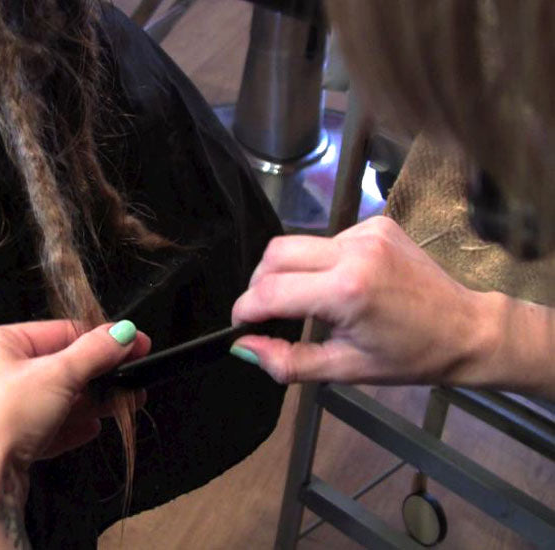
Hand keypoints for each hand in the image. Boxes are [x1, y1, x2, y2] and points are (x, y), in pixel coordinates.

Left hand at [0, 319, 149, 549]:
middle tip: (133, 376)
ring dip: (91, 402)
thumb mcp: (60, 374)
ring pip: (53, 399)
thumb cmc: (4, 415)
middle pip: (57, 367)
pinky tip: (91, 428)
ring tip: (125, 403)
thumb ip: (96, 351)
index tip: (132, 342)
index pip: (58, 332)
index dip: (99, 339)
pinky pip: (42, 427)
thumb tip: (124, 331)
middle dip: (99, 375)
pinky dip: (69, 426)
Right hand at [231, 216, 496, 385]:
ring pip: (298, 243)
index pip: (271, 291)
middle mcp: (354, 250)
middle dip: (259, 283)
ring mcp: (367, 231)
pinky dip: (319, 261)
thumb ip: (288, 361)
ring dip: (289, 271)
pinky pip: (327, 239)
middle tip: (265, 312)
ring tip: (307, 300)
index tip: (240, 323)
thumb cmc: (410, 358)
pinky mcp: (376, 223)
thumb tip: (244, 348)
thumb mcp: (345, 369)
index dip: (245, 308)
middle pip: (276, 253)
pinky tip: (338, 282)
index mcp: (347, 290)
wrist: (467, 329)